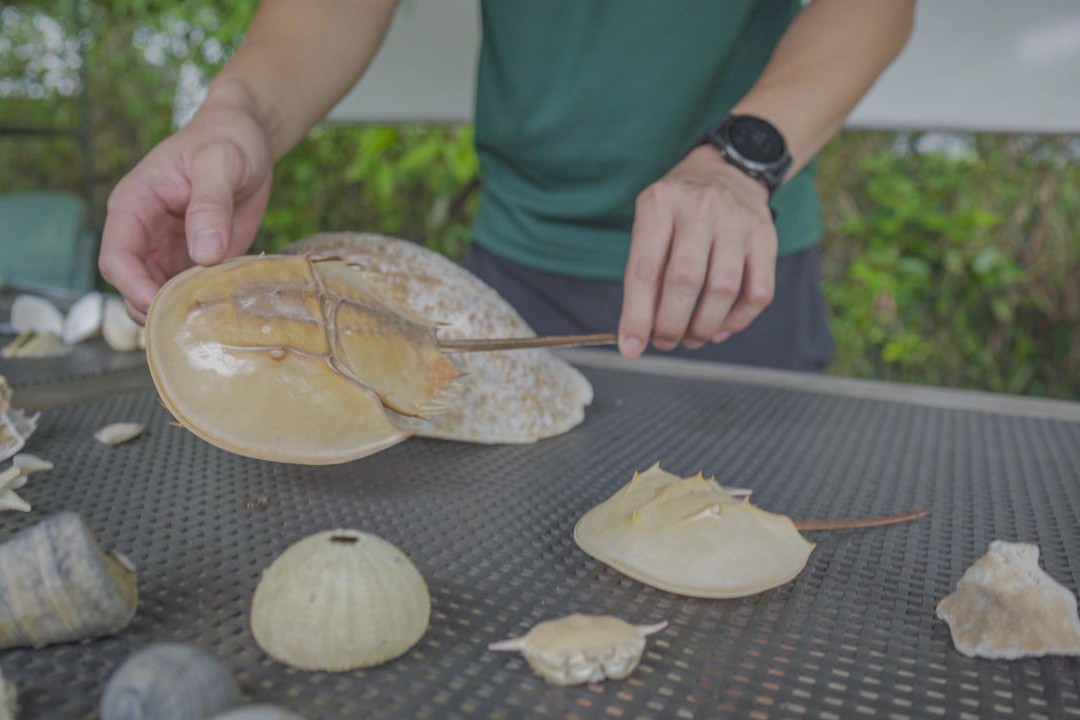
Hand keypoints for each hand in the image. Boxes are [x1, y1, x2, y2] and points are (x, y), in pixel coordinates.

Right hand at [98, 103, 273, 322]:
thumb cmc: (226, 141)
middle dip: (158, 309)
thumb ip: (210, 205)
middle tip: (195, 322)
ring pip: (162, 296)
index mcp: (134, 206)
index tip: (162, 306)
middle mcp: (145, 233)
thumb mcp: (220, 164)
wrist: (246, 139)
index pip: (116, 258)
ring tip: (215, 319)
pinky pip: (194, 291)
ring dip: (183, 311)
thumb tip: (204, 253)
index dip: (134, 287)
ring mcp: (170, 250)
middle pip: (134, 287)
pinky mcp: (197, 260)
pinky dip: (207, 304)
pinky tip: (230, 309)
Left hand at [617, 144, 778, 356]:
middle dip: (671, 324)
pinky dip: (738, 321)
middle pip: (685, 281)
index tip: (632, 346)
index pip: (644, 269)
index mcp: (660, 204)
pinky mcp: (765, 237)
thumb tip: (638, 332)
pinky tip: (720, 328)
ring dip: (704, 326)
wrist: (726, 171)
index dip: (637, 316)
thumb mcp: (650, 225)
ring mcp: (737, 221)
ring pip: (723, 289)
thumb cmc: (679, 209)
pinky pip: (758, 292)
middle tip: (665, 341)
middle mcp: (700, 207)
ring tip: (691, 338)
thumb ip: (644, 274)